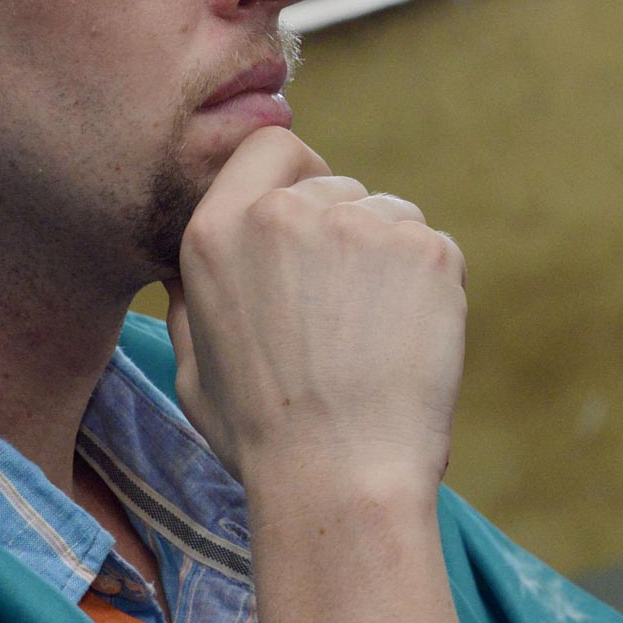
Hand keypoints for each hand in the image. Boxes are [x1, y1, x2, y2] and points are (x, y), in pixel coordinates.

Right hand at [165, 126, 467, 504]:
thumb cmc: (263, 435)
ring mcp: (363, 226)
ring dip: (387, 257)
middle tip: (343, 309)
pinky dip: (429, 287)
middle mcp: (288, 213)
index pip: (269, 146)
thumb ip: (191, 302)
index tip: (309, 211)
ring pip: (389, 214)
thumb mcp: (194, 367)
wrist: (342, 476)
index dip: (296, 172)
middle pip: (335, 185)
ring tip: (374, 335)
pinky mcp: (427, 250)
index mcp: (220, 231)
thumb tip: (191, 272)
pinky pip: (432, 248)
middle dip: (344, 232)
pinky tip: (408, 341)